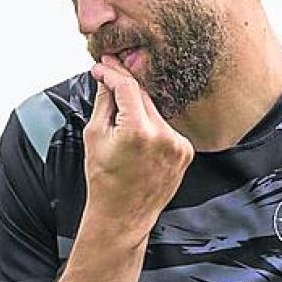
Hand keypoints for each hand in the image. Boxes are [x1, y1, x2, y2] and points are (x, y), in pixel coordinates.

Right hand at [83, 55, 193, 233]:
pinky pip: (166, 128)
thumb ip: (104, 102)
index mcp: (139, 131)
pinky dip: (152, 125)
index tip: (103, 66)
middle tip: (109, 76)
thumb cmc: (105, 181)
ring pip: (156, 111)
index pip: (128, 87)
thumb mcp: (95, 136)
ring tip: (120, 116)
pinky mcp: (186, 152)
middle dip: (125, 86)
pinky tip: (138, 135)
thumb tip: (107, 79)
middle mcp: (164, 136)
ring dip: (139, 107)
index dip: (113, 72)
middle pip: (144, 96)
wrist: (123, 215)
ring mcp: (178, 145)